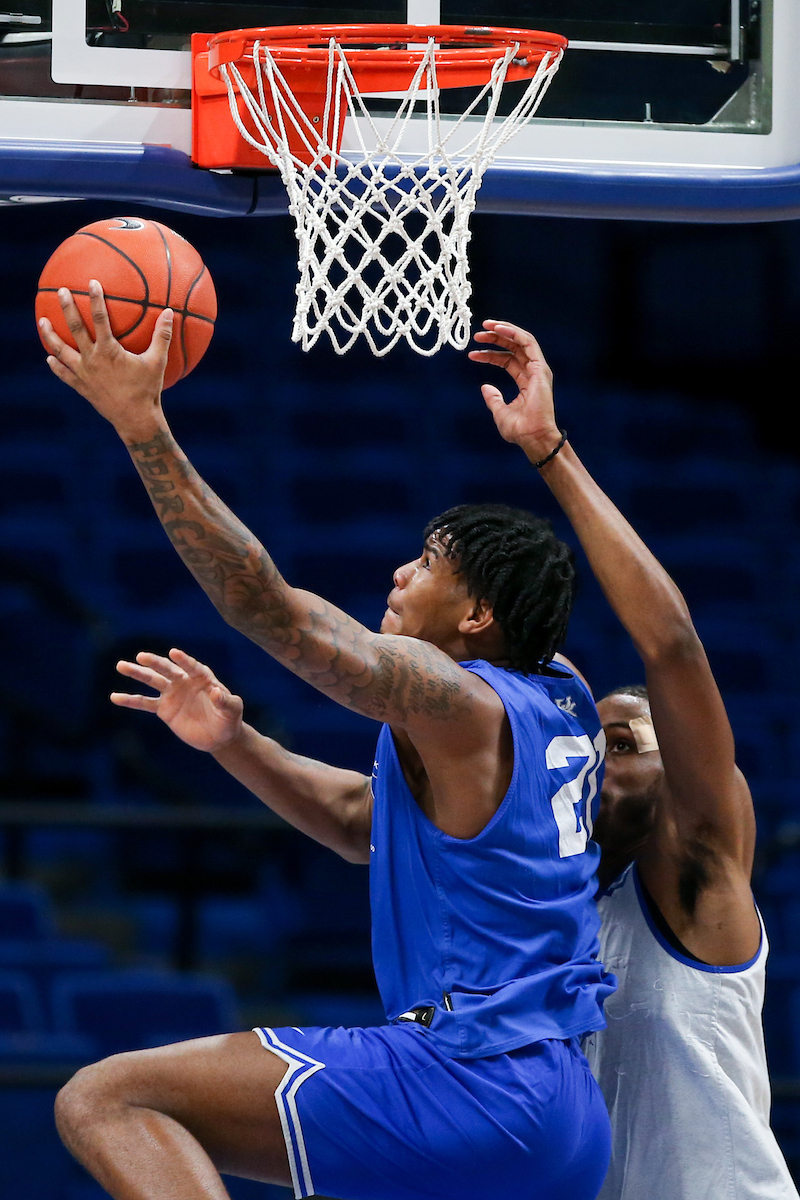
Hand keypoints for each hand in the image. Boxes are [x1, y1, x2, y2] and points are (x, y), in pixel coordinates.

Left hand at [39, 281, 171, 439]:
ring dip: (51, 335)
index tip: (91, 282)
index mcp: (109, 351)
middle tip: (61, 291)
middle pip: (75, 328)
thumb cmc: (148, 390)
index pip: (100, 319)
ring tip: (42, 321)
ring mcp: (84, 374)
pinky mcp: (81, 388)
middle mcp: (92, 360)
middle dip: (67, 308)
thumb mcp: (158, 362)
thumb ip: (162, 336)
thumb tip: (169, 312)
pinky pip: (64, 374)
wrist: (135, 419)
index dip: (96, 299)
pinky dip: (56, 365)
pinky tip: (49, 358)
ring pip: (62, 350)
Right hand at [111, 648, 243, 753]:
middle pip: (168, 669)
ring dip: (137, 673)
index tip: (173, 653)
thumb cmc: (229, 719)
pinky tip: (115, 697)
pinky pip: (144, 703)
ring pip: (152, 681)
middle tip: (141, 657)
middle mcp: (185, 681)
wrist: (219, 736)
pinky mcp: (164, 709)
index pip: (192, 666)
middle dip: (155, 663)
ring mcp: (172, 694)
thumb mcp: (233, 710)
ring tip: (121, 666)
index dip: (184, 660)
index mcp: (202, 677)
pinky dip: (130, 700)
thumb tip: (215, 692)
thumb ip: (225, 701)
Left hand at [468, 320, 561, 461]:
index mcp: (525, 381)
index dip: (489, 354)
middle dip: (495, 338)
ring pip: (521, 341)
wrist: (532, 436)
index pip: (507, 360)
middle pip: (513, 347)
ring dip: (504, 331)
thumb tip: (485, 387)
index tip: (472, 354)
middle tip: (477, 335)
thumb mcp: (500, 412)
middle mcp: (533, 372)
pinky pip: (528, 343)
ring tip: (486, 326)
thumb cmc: (520, 430)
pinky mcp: (540, 368)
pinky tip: (499, 329)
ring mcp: (538, 369)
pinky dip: (514, 333)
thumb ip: (493, 398)